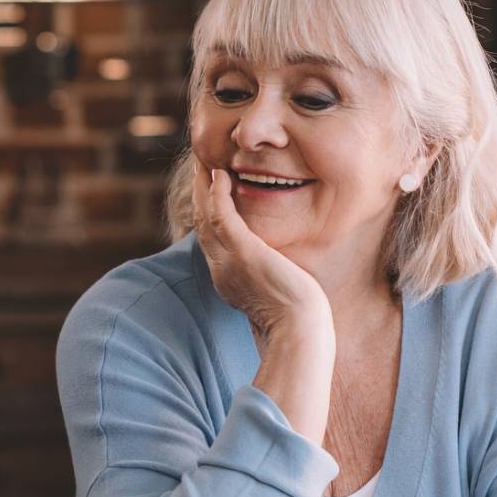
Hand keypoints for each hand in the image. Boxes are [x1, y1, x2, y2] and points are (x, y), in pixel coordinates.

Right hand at [190, 162, 329, 339]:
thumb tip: (279, 269)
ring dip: (203, 187)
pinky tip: (220, 175)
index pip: (210, 239)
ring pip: (205, 215)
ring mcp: (227, 260)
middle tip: (200, 169)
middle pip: (201, 223)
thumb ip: (268, 278)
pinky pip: (221, 215)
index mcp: (226, 278)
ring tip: (206, 164)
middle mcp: (220, 268)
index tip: (211, 193)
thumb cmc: (297, 319)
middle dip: (199, 195)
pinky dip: (217, 194)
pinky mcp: (242, 251)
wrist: (298, 331)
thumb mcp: (275, 294)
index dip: (207, 213)